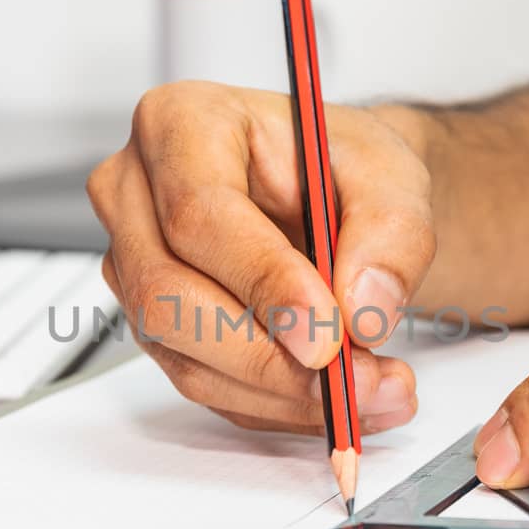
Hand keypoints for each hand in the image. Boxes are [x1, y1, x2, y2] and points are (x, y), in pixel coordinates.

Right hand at [87, 81, 435, 434]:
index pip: (198, 215)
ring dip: (282, 393)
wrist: (339, 199)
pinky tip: (335, 398)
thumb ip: (390, 233)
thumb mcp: (392, 175)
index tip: (328, 333)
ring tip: (371, 392)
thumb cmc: (343, 168)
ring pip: (185, 355)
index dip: (263, 282)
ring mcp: (135, 265)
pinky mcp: (156, 325)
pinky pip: (205, 385)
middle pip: (168, 295)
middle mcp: (136, 194)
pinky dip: (277, 404)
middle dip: (270, 358)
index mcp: (180, 124)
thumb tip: (362, 307)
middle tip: (354, 382)